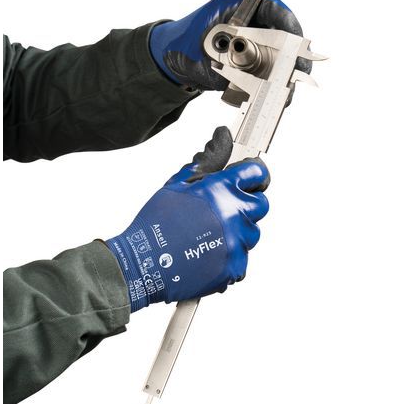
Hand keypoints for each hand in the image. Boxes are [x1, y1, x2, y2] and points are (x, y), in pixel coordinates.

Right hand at [106, 127, 269, 311]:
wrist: (144, 263)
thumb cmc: (156, 223)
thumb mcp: (177, 184)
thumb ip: (207, 161)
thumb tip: (223, 137)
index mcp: (220, 189)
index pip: (257, 173)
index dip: (253, 175)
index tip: (249, 179)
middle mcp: (233, 214)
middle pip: (261, 205)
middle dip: (247, 204)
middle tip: (224, 210)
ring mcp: (236, 242)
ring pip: (252, 233)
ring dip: (238, 232)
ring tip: (211, 235)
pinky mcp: (235, 266)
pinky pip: (243, 258)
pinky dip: (229, 257)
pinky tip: (208, 253)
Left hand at [149, 0, 310, 90]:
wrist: (169, 63)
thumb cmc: (181, 47)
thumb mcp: (202, 48)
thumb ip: (225, 54)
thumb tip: (249, 65)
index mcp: (237, 9)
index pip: (270, 8)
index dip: (287, 23)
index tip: (296, 39)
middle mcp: (248, 25)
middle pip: (281, 35)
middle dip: (293, 53)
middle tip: (300, 70)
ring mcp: (249, 45)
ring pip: (278, 56)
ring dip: (285, 73)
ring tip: (289, 89)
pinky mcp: (248, 64)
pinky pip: (266, 73)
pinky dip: (272, 85)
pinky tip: (277, 96)